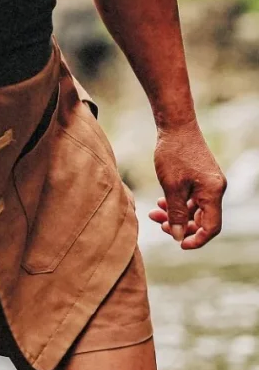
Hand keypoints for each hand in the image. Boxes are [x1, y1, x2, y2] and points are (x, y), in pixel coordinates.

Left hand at [150, 120, 225, 248]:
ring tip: (154, 213)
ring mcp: (209, 183)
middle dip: (181, 225)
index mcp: (213, 193)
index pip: (211, 227)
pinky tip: (161, 202)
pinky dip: (178, 202)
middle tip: (159, 224)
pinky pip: (192, 198)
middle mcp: (216, 189)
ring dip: (176, 213)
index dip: (196, 239)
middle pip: (203, 219)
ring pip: (195, 209)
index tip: (179, 244)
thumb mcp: (171, 187)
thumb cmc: (173, 154)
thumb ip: (176, 213)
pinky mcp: (201, 177)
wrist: (176, 125)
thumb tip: (178, 236)